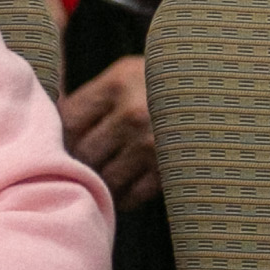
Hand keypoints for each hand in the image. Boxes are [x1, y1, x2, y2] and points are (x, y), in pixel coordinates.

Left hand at [62, 56, 158, 207]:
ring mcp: (152, 144)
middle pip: (83, 152)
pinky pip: (133, 195)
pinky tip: (127, 186)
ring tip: (106, 174)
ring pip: (105, 177)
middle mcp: (133, 113)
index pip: (67, 120)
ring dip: (102, 181)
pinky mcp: (169, 169)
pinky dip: (125, 196)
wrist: (220, 88)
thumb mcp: (126, 73)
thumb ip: (93, 95)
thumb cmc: (163, 82)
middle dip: (80, 161)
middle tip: (84, 162)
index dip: (60, 136)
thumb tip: (49, 121)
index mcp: (116, 83)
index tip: (64, 141)